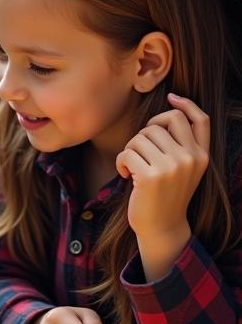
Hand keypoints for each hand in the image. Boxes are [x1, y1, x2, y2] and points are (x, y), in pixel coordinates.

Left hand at [116, 94, 208, 279]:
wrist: (161, 227)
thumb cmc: (165, 195)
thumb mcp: (184, 169)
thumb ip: (182, 144)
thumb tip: (172, 107)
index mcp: (202, 155)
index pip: (200, 119)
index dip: (186, 104)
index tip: (171, 96)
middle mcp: (191, 158)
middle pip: (164, 122)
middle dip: (144, 132)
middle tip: (139, 151)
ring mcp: (173, 167)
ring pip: (142, 136)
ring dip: (130, 149)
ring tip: (133, 166)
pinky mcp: (152, 176)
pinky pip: (127, 152)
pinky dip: (121, 162)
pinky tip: (126, 176)